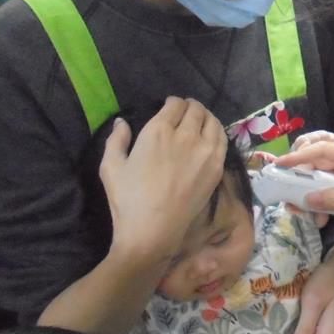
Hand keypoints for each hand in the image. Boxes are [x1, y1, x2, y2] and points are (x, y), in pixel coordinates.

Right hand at [101, 97, 226, 261]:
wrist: (153, 230)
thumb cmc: (127, 199)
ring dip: (206, 116)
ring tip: (200, 119)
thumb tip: (122, 121)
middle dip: (191, 107)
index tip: (170, 106)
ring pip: (213, 121)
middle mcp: (186, 136)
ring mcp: (206, 151)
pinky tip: (212, 135)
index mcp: (159, 132)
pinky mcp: (217, 167)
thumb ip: (116, 139)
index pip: (175, 104)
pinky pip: (223, 140)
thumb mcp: (110, 167)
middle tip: (186, 111)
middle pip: (196, 110)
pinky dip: (217, 132)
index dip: (173, 102)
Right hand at [274, 140, 333, 220]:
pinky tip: (330, 217)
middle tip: (294, 202)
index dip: (297, 158)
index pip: (320, 150)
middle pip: (317, 160)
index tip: (277, 167)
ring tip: (317, 219)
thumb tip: (308, 199)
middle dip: (302, 180)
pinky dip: (328, 198)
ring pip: (324, 174)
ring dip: (316, 195)